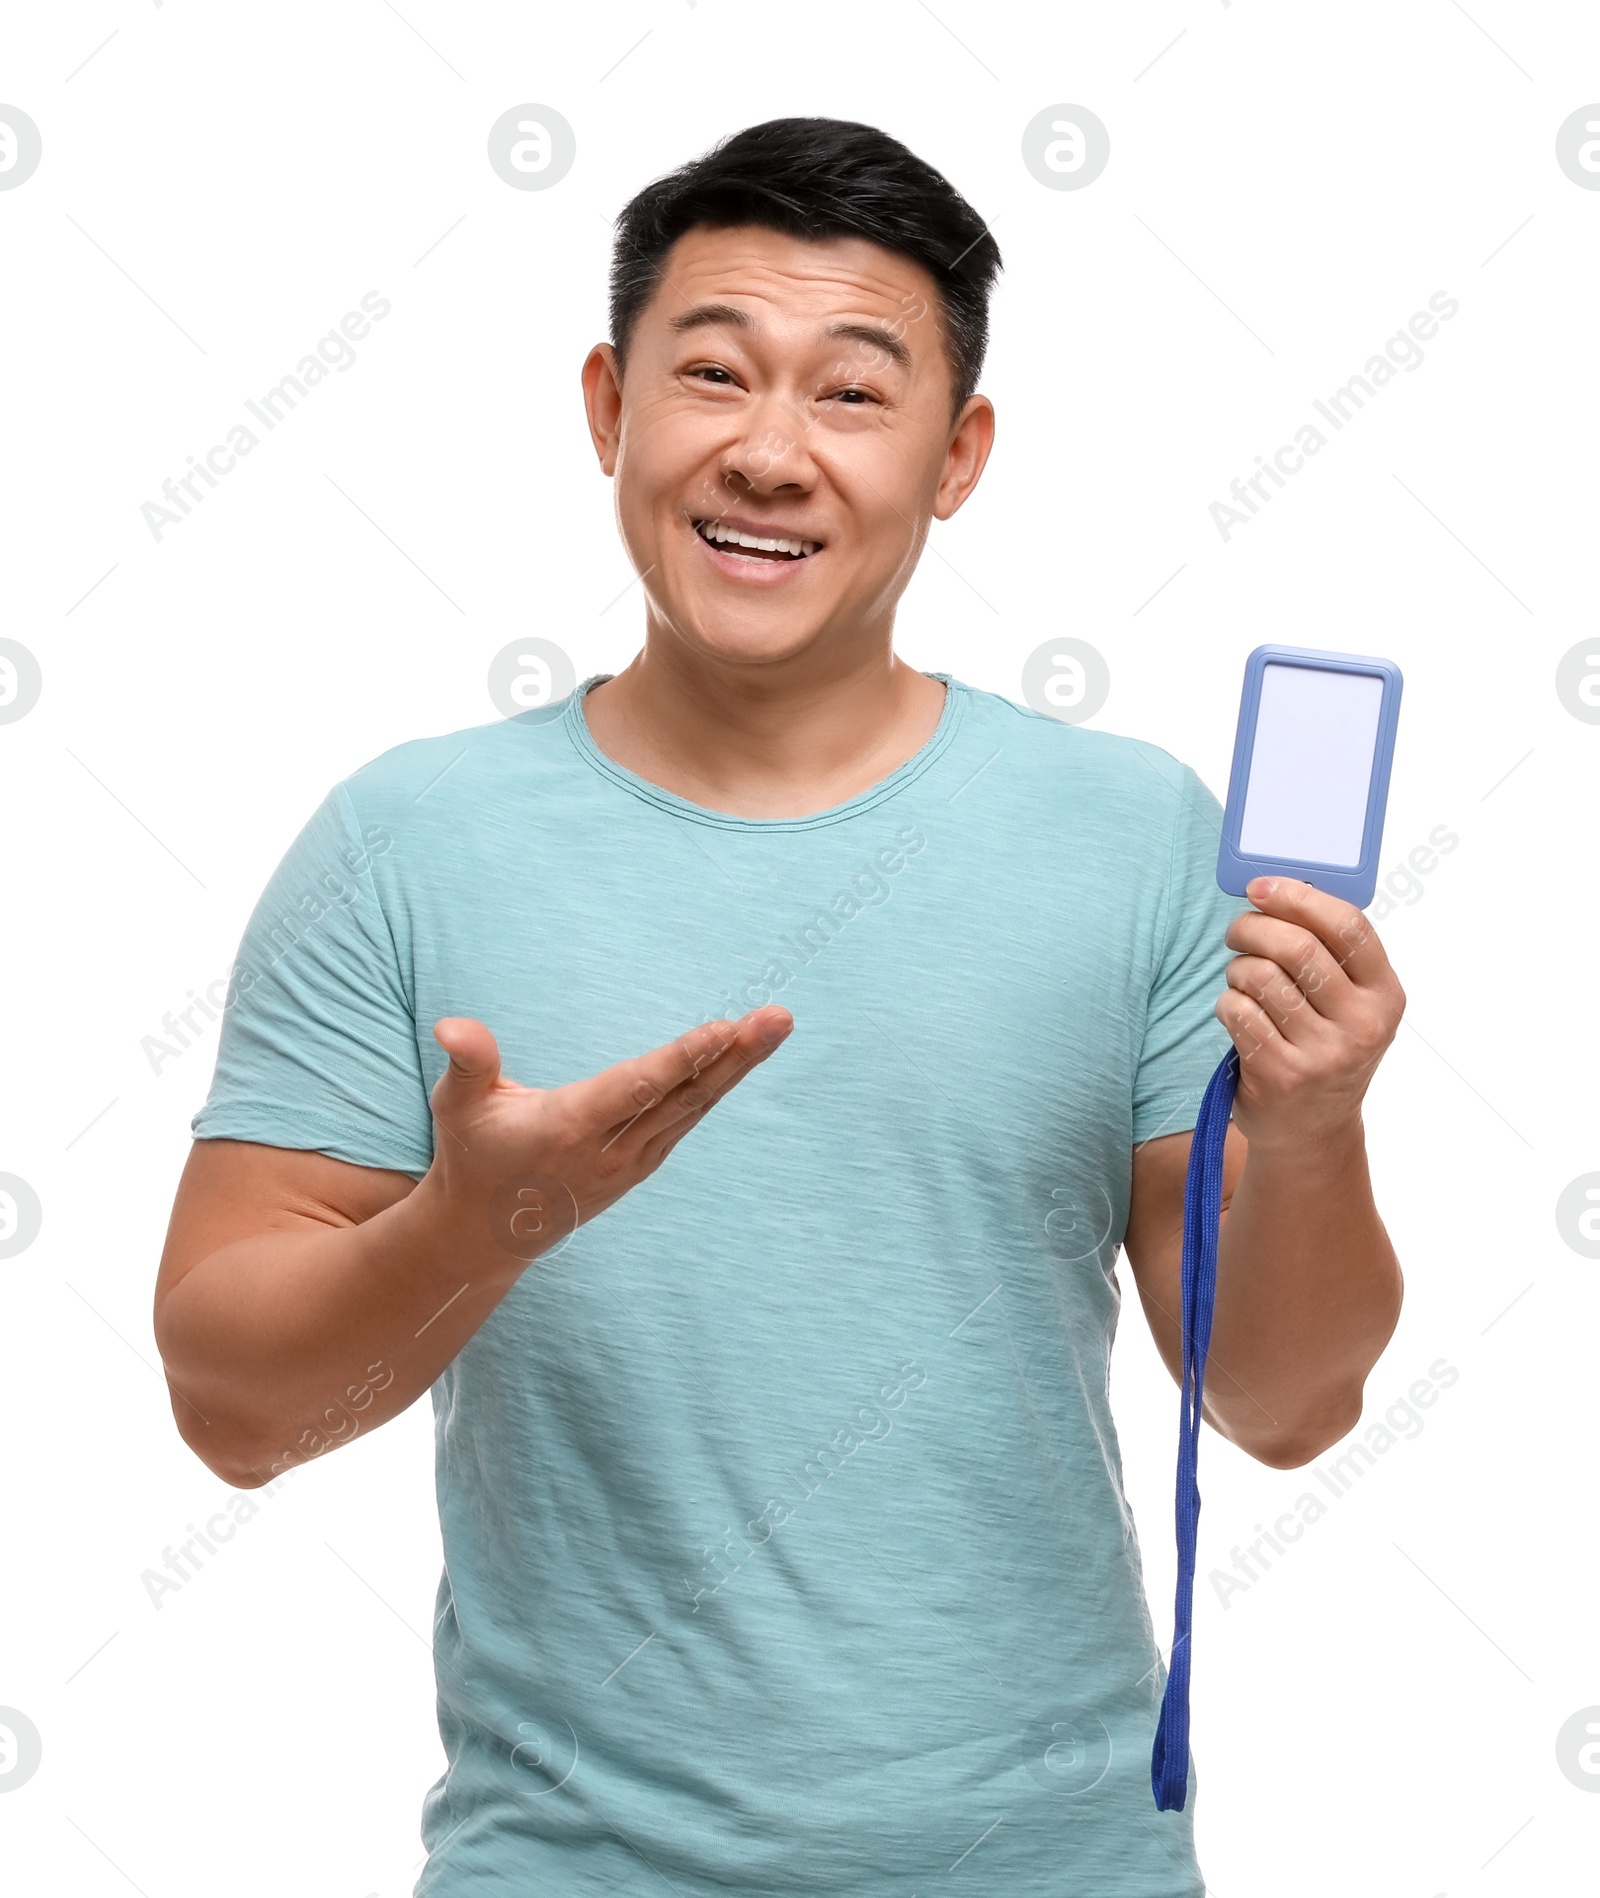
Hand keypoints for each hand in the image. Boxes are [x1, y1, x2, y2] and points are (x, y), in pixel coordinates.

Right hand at [418, 1007, 793, 1264]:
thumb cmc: (472, 1154)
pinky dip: (718, 1085)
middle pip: (686, 1096)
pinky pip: (687, 1119)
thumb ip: (468, 1062)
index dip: (684, 1058)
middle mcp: (611, 1149)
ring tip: (776, 1024)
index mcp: (571, 1128)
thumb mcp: (458, 1106)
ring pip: (695, 1108)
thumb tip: (452, 1024)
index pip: (638, 1087)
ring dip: (739, 1066)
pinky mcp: (642, 1164)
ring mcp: (633, 1162)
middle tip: (780, 1018)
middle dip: (737, 1056)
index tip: (726, 1027)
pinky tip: (744, 1055)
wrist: (487, 1232)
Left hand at [1216, 877, 1404, 1151]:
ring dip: (1237, 969)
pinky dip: (1227, 1003)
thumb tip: (1280, 889)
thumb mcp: (1350, 1005)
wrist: (1313, 1131)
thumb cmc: (1325, 1048)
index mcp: (1385, 996)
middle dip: (1252, 927)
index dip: (1299, 897)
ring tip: (1242, 981)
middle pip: (1296, 946)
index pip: (1348, 927)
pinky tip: (1237, 1014)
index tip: (1261, 886)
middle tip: (1236, 932)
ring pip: (1259, 976)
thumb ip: (1330, 954)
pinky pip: (1237, 1011)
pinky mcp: (1281, 1075)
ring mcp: (1323, 1054)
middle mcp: (1362, 1025)